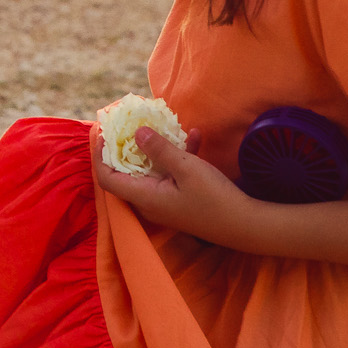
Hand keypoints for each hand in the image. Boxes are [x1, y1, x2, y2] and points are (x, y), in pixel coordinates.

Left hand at [90, 121, 255, 244]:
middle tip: (131, 122)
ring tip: (163, 123)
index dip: (101, 156)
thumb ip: (159, 150)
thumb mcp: (186, 168)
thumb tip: (136, 133)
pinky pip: (171, 175)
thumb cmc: (214, 198)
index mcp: (144, 197)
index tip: (104, 133)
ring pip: (151, 170)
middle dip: (127, 146)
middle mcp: (149, 202)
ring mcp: (165, 201)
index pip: (108, 179)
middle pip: (126, 172)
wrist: (246, 225)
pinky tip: (196, 136)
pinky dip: (178, 157)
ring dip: (157, 148)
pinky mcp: (180, 199)